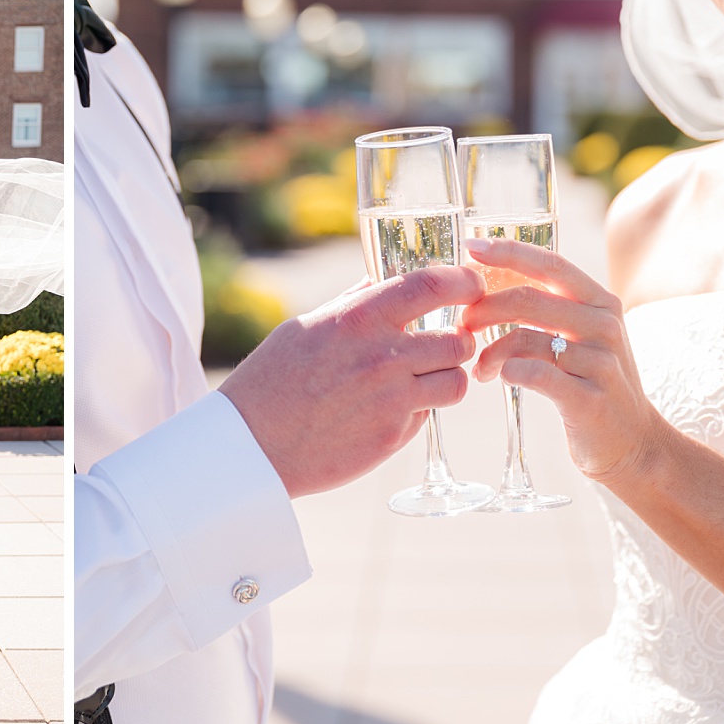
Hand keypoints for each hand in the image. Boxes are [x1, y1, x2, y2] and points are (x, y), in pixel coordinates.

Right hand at [219, 265, 482, 497]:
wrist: (251, 444)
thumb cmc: (271, 380)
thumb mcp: (307, 327)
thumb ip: (354, 304)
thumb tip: (384, 279)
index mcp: (358, 319)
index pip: (432, 285)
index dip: (463, 282)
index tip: (471, 285)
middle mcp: (381, 356)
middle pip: (458, 340)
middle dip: (457, 341)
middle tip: (444, 345)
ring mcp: (391, 399)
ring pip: (455, 381)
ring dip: (445, 379)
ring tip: (422, 380)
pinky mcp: (392, 436)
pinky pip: (427, 415)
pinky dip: (417, 411)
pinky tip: (386, 410)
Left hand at [462, 237, 667, 486]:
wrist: (634, 443)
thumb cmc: (591, 383)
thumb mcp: (579, 337)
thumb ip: (546, 310)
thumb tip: (486, 286)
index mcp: (600, 302)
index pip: (550, 264)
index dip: (509, 252)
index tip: (471, 246)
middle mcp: (605, 325)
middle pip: (528, 299)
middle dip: (483, 308)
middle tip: (463, 325)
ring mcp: (601, 362)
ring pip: (526, 339)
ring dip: (489, 351)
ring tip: (480, 369)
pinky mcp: (591, 399)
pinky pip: (537, 375)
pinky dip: (509, 372)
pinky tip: (500, 378)